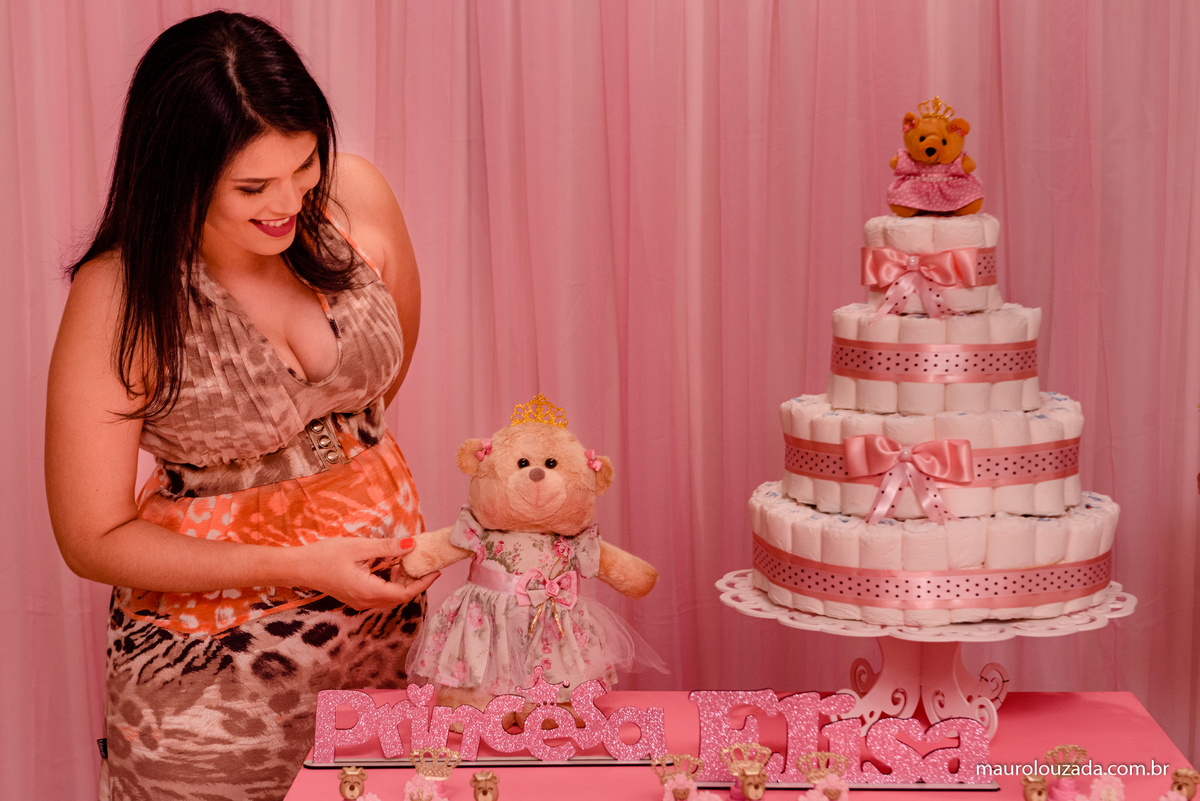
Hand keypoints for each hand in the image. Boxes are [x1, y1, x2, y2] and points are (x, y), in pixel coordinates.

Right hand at [291, 536, 440, 609]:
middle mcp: (366, 601)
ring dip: (403, 583)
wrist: (298, 567)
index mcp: (368, 591)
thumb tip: (412, 545)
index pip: (405, 593)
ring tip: (409, 563)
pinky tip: (392, 568)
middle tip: (425, 563)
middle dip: (416, 582)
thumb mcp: (359, 547)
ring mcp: (359, 602)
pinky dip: (391, 584)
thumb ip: (387, 548)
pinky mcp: (355, 597)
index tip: (436, 570)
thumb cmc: (325, 555)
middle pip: (399, 598)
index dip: (423, 583)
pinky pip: (380, 595)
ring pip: (390, 598)